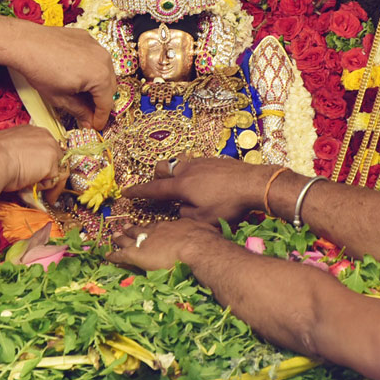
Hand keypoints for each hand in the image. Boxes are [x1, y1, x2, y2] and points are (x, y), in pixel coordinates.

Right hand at [0, 125, 64, 193]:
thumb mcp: (4, 147)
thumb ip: (15, 152)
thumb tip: (14, 162)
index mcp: (31, 130)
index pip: (44, 147)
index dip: (40, 162)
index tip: (35, 171)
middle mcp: (44, 135)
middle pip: (55, 158)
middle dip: (47, 173)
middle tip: (36, 184)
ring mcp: (51, 148)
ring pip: (55, 170)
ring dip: (45, 181)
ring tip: (28, 186)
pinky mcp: (52, 164)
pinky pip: (53, 181)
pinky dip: (43, 188)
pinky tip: (29, 186)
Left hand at [13, 26, 115, 130]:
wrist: (26, 43)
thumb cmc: (40, 70)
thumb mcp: (60, 98)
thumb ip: (79, 111)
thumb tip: (88, 121)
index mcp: (100, 76)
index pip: (106, 103)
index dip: (101, 118)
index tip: (96, 125)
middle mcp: (103, 59)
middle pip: (109, 86)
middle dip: (100, 101)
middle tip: (89, 112)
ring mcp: (96, 46)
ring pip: (104, 70)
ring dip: (97, 83)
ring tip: (82, 93)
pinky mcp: (87, 38)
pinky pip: (95, 56)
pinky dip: (90, 67)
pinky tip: (76, 73)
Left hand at [107, 219, 219, 271]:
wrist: (196, 247)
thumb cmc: (205, 241)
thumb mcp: (205, 230)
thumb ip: (202, 231)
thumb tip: (207, 231)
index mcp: (171, 227)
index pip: (159, 227)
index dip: (152, 228)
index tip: (149, 228)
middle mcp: (156, 231)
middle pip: (141, 229)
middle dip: (132, 228)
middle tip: (125, 226)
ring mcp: (145, 242)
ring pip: (128, 239)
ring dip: (120, 238)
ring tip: (113, 235)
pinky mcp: (136, 254)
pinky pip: (121, 254)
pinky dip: (113, 255)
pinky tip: (106, 256)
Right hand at [123, 157, 271, 224]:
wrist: (254, 184)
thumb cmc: (228, 205)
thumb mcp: (203, 219)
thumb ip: (184, 215)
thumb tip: (179, 210)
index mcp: (180, 185)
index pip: (153, 189)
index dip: (138, 192)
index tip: (125, 192)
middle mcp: (187, 169)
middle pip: (163, 167)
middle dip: (157, 176)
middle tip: (163, 189)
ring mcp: (201, 161)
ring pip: (179, 162)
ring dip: (176, 173)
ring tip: (185, 186)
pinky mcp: (214, 159)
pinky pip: (195, 163)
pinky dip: (193, 172)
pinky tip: (206, 183)